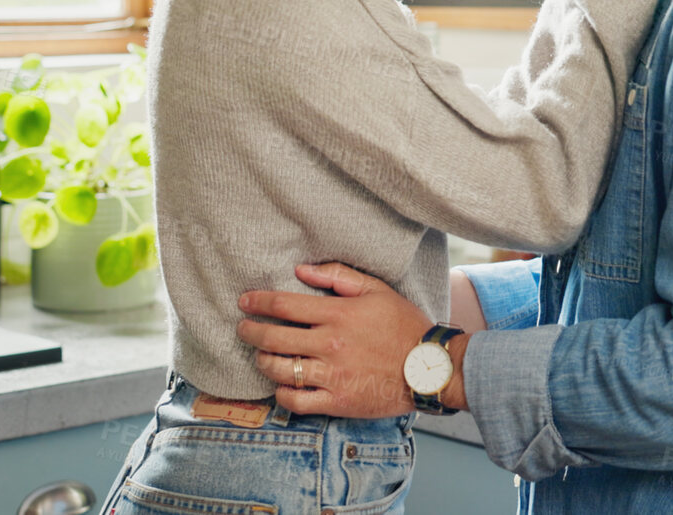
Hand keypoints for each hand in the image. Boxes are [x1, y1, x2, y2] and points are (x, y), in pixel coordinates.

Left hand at [237, 263, 433, 418]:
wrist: (430, 369)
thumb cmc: (404, 326)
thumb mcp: (377, 290)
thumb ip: (338, 276)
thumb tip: (301, 269)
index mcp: (338, 314)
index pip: (285, 306)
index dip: (258, 302)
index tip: (244, 302)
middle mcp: (330, 345)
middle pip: (274, 338)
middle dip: (250, 332)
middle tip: (243, 329)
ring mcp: (332, 376)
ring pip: (280, 370)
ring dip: (262, 361)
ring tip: (261, 356)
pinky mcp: (338, 402)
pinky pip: (296, 401)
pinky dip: (282, 394)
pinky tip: (281, 385)